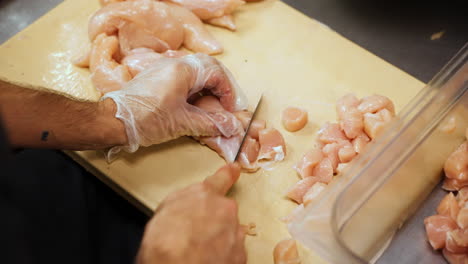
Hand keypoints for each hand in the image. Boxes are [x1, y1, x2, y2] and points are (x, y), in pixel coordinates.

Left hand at [102, 53, 246, 158]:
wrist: (114, 121)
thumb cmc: (146, 119)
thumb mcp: (184, 123)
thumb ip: (211, 123)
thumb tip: (231, 126)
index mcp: (183, 70)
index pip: (216, 73)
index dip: (228, 91)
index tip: (230, 109)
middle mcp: (174, 64)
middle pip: (208, 68)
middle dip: (221, 86)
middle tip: (226, 105)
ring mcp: (164, 69)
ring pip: (196, 72)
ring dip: (208, 88)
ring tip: (213, 106)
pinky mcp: (157, 78)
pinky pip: (183, 77)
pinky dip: (195, 89)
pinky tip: (196, 104)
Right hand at [136, 163, 246, 263]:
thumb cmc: (166, 242)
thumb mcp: (165, 209)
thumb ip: (184, 200)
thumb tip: (188, 204)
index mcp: (206, 195)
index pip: (221, 179)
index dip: (228, 174)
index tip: (234, 169)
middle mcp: (225, 210)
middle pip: (223, 210)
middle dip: (212, 219)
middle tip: (194, 233)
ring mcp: (235, 232)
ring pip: (229, 231)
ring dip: (217, 238)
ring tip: (198, 249)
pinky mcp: (239, 255)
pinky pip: (232, 251)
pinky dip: (222, 255)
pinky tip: (207, 259)